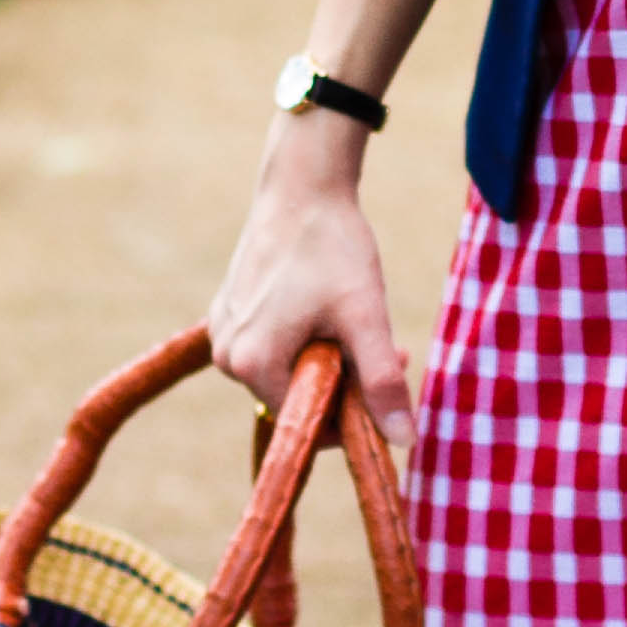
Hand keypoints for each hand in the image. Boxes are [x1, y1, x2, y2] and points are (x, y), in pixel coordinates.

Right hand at [207, 115, 414, 446]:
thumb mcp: (365, 316)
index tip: (390, 367)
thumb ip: (381, 382)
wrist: (302, 185)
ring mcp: (223, 332)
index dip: (357, 406)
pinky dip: (308, 337)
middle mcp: (227, 356)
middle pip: (298, 397)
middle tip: (388, 344)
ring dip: (330, 358)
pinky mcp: (229, 311)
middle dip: (347, 380)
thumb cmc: (332, 247)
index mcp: (252, 365)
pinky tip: (328, 303)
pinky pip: (273, 346)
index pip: (310, 422)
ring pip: (289, 371)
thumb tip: (403, 441)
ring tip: (359, 319)